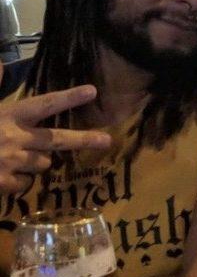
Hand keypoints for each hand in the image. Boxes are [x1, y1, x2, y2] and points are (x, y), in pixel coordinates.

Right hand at [0, 62, 111, 193]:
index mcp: (8, 116)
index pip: (45, 103)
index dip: (69, 97)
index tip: (92, 91)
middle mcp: (16, 139)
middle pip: (58, 140)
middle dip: (84, 139)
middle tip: (107, 140)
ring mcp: (12, 164)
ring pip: (43, 164)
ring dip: (36, 162)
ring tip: (14, 156)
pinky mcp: (5, 185)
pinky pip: (25, 184)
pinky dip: (18, 181)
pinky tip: (2, 175)